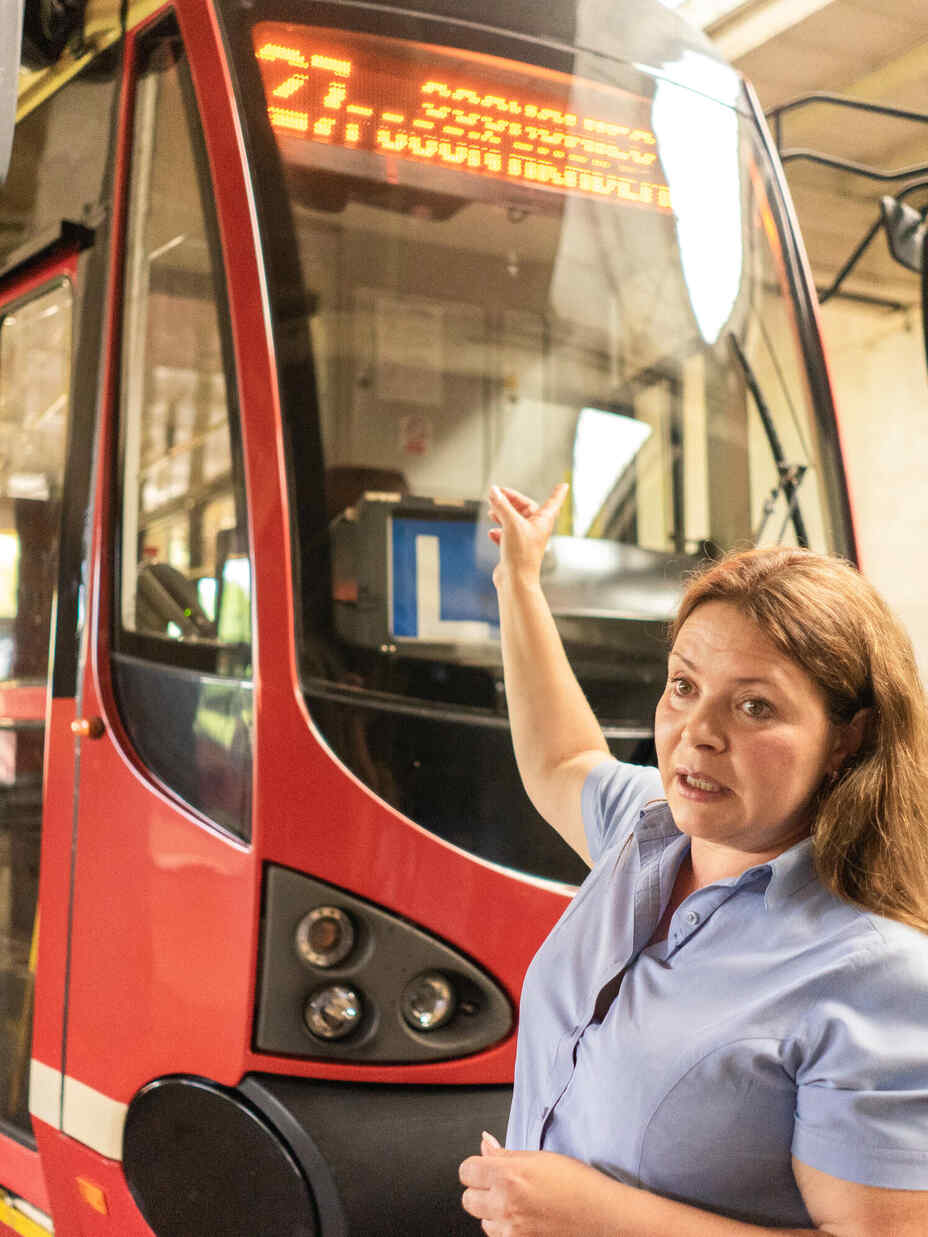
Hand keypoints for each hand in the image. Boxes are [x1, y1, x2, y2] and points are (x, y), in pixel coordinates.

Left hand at [460, 1131, 619, 1235]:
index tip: (485, 1167)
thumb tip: (485, 1142)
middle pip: (468, 1199)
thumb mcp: (541, 1158)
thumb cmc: (579, 1185)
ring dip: (493, 1212)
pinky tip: (525, 1219)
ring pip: (482, 1221)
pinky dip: (505, 1229)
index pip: (466, 1171)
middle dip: (481, 1190)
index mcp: (509, 1176)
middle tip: (503, 1185)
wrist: (603, 1218)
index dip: (476, 1167)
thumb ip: (505, 1153)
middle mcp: (505, 1206)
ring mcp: (511, 1231)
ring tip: (520, 1203)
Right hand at [487, 483, 567, 589]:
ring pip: (514, 521)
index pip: (553, 502)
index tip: (564, 485)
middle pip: (525, 509)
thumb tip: (494, 491)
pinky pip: (507, 536)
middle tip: (497, 494)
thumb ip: (501, 505)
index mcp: (543, 521)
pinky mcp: (514, 550)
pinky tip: (492, 533)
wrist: (516, 580)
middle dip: (511, 501)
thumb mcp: (511, 523)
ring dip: (502, 515)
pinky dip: (499, 532)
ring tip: (491, 513)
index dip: (558, 493)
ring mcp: (525, 540)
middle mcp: (535, 530)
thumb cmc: (521, 553)